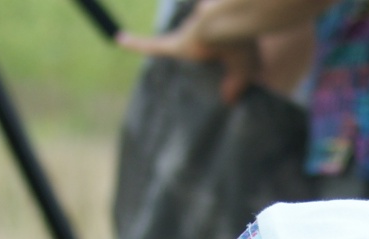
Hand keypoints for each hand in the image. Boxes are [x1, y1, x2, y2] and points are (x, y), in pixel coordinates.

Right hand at [118, 21, 261, 103]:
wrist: (241, 9)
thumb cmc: (235, 42)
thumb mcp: (240, 69)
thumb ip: (235, 83)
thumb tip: (228, 99)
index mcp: (184, 45)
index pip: (155, 46)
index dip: (137, 44)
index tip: (119, 37)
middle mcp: (189, 27)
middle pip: (191, 37)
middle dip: (204, 46)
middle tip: (222, 52)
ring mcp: (201, 11)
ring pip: (209, 25)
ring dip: (224, 33)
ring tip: (244, 39)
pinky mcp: (214, 3)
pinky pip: (221, 13)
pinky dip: (235, 21)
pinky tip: (249, 22)